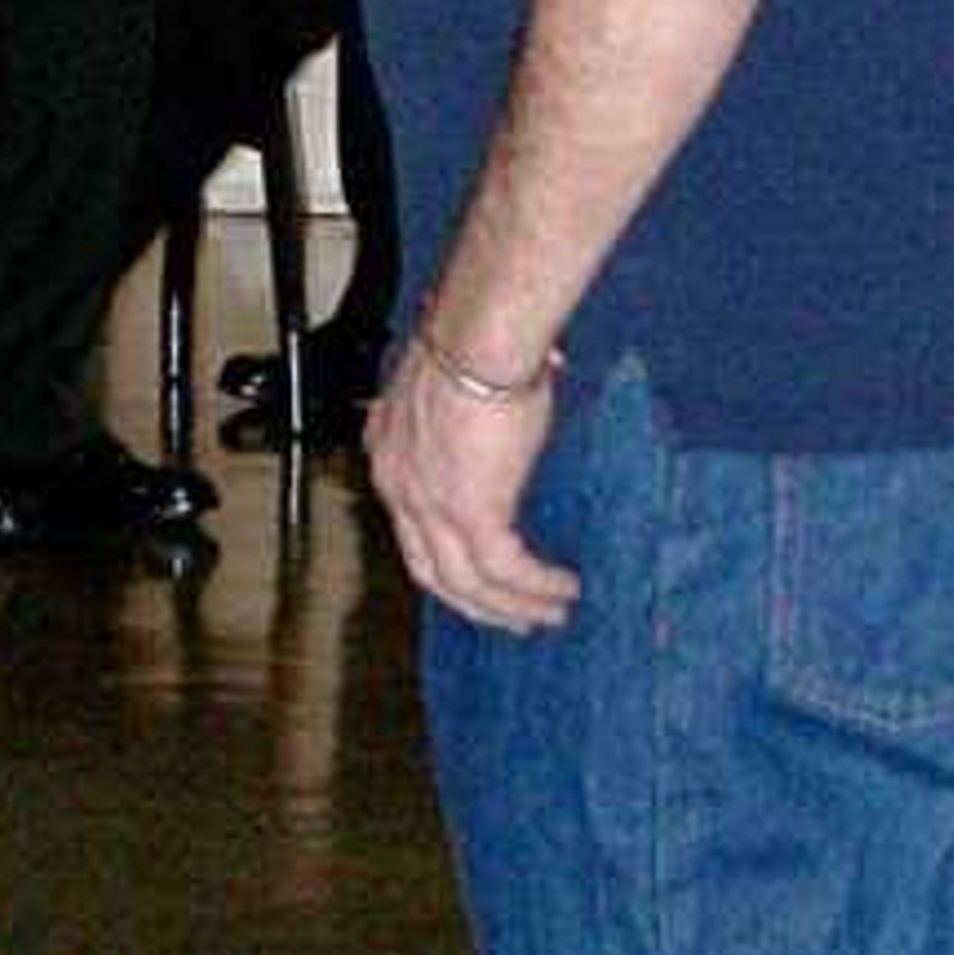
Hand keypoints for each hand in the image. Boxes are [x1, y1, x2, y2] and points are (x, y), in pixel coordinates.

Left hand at [365, 342, 578, 631]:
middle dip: (474, 603)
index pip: (410, 527)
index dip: (445, 558)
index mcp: (390, 455)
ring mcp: (430, 505)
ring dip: (512, 607)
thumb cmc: (476, 339)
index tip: (477, 575)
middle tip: (512, 619)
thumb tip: (535, 380)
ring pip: (468, 583)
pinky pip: (504, 570)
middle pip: (432, 571)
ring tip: (550, 615)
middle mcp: (400, 488)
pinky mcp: (471, 512)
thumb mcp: (463, 378)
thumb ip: (479, 401)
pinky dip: (536, 587)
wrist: (479, 335)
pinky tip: (563, 591)